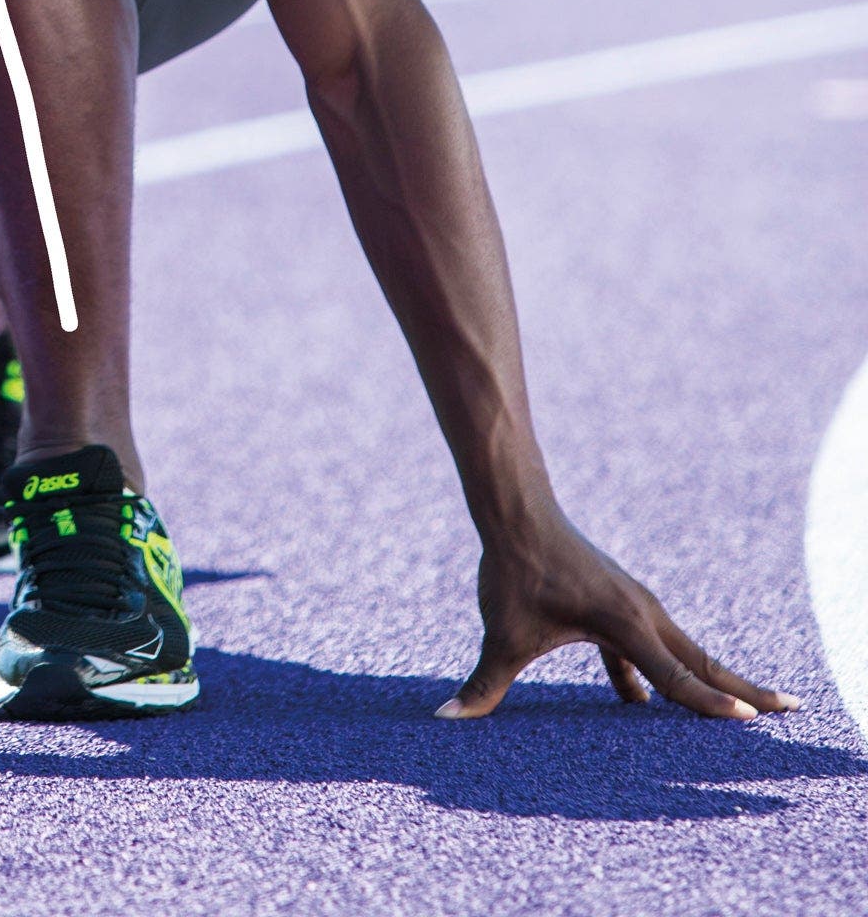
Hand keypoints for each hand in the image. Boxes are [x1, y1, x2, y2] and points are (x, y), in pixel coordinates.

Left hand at [438, 504, 799, 720]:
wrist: (516, 512)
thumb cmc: (513, 572)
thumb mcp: (502, 634)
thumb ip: (484, 683)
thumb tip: (446, 717)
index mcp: (624, 623)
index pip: (674, 676)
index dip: (707, 704)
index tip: (750, 722)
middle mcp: (641, 612)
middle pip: (701, 661)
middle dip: (743, 688)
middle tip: (789, 710)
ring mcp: (633, 604)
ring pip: (682, 650)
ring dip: (710, 679)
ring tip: (742, 710)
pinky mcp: (618, 601)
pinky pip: (648, 644)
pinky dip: (656, 672)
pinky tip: (636, 702)